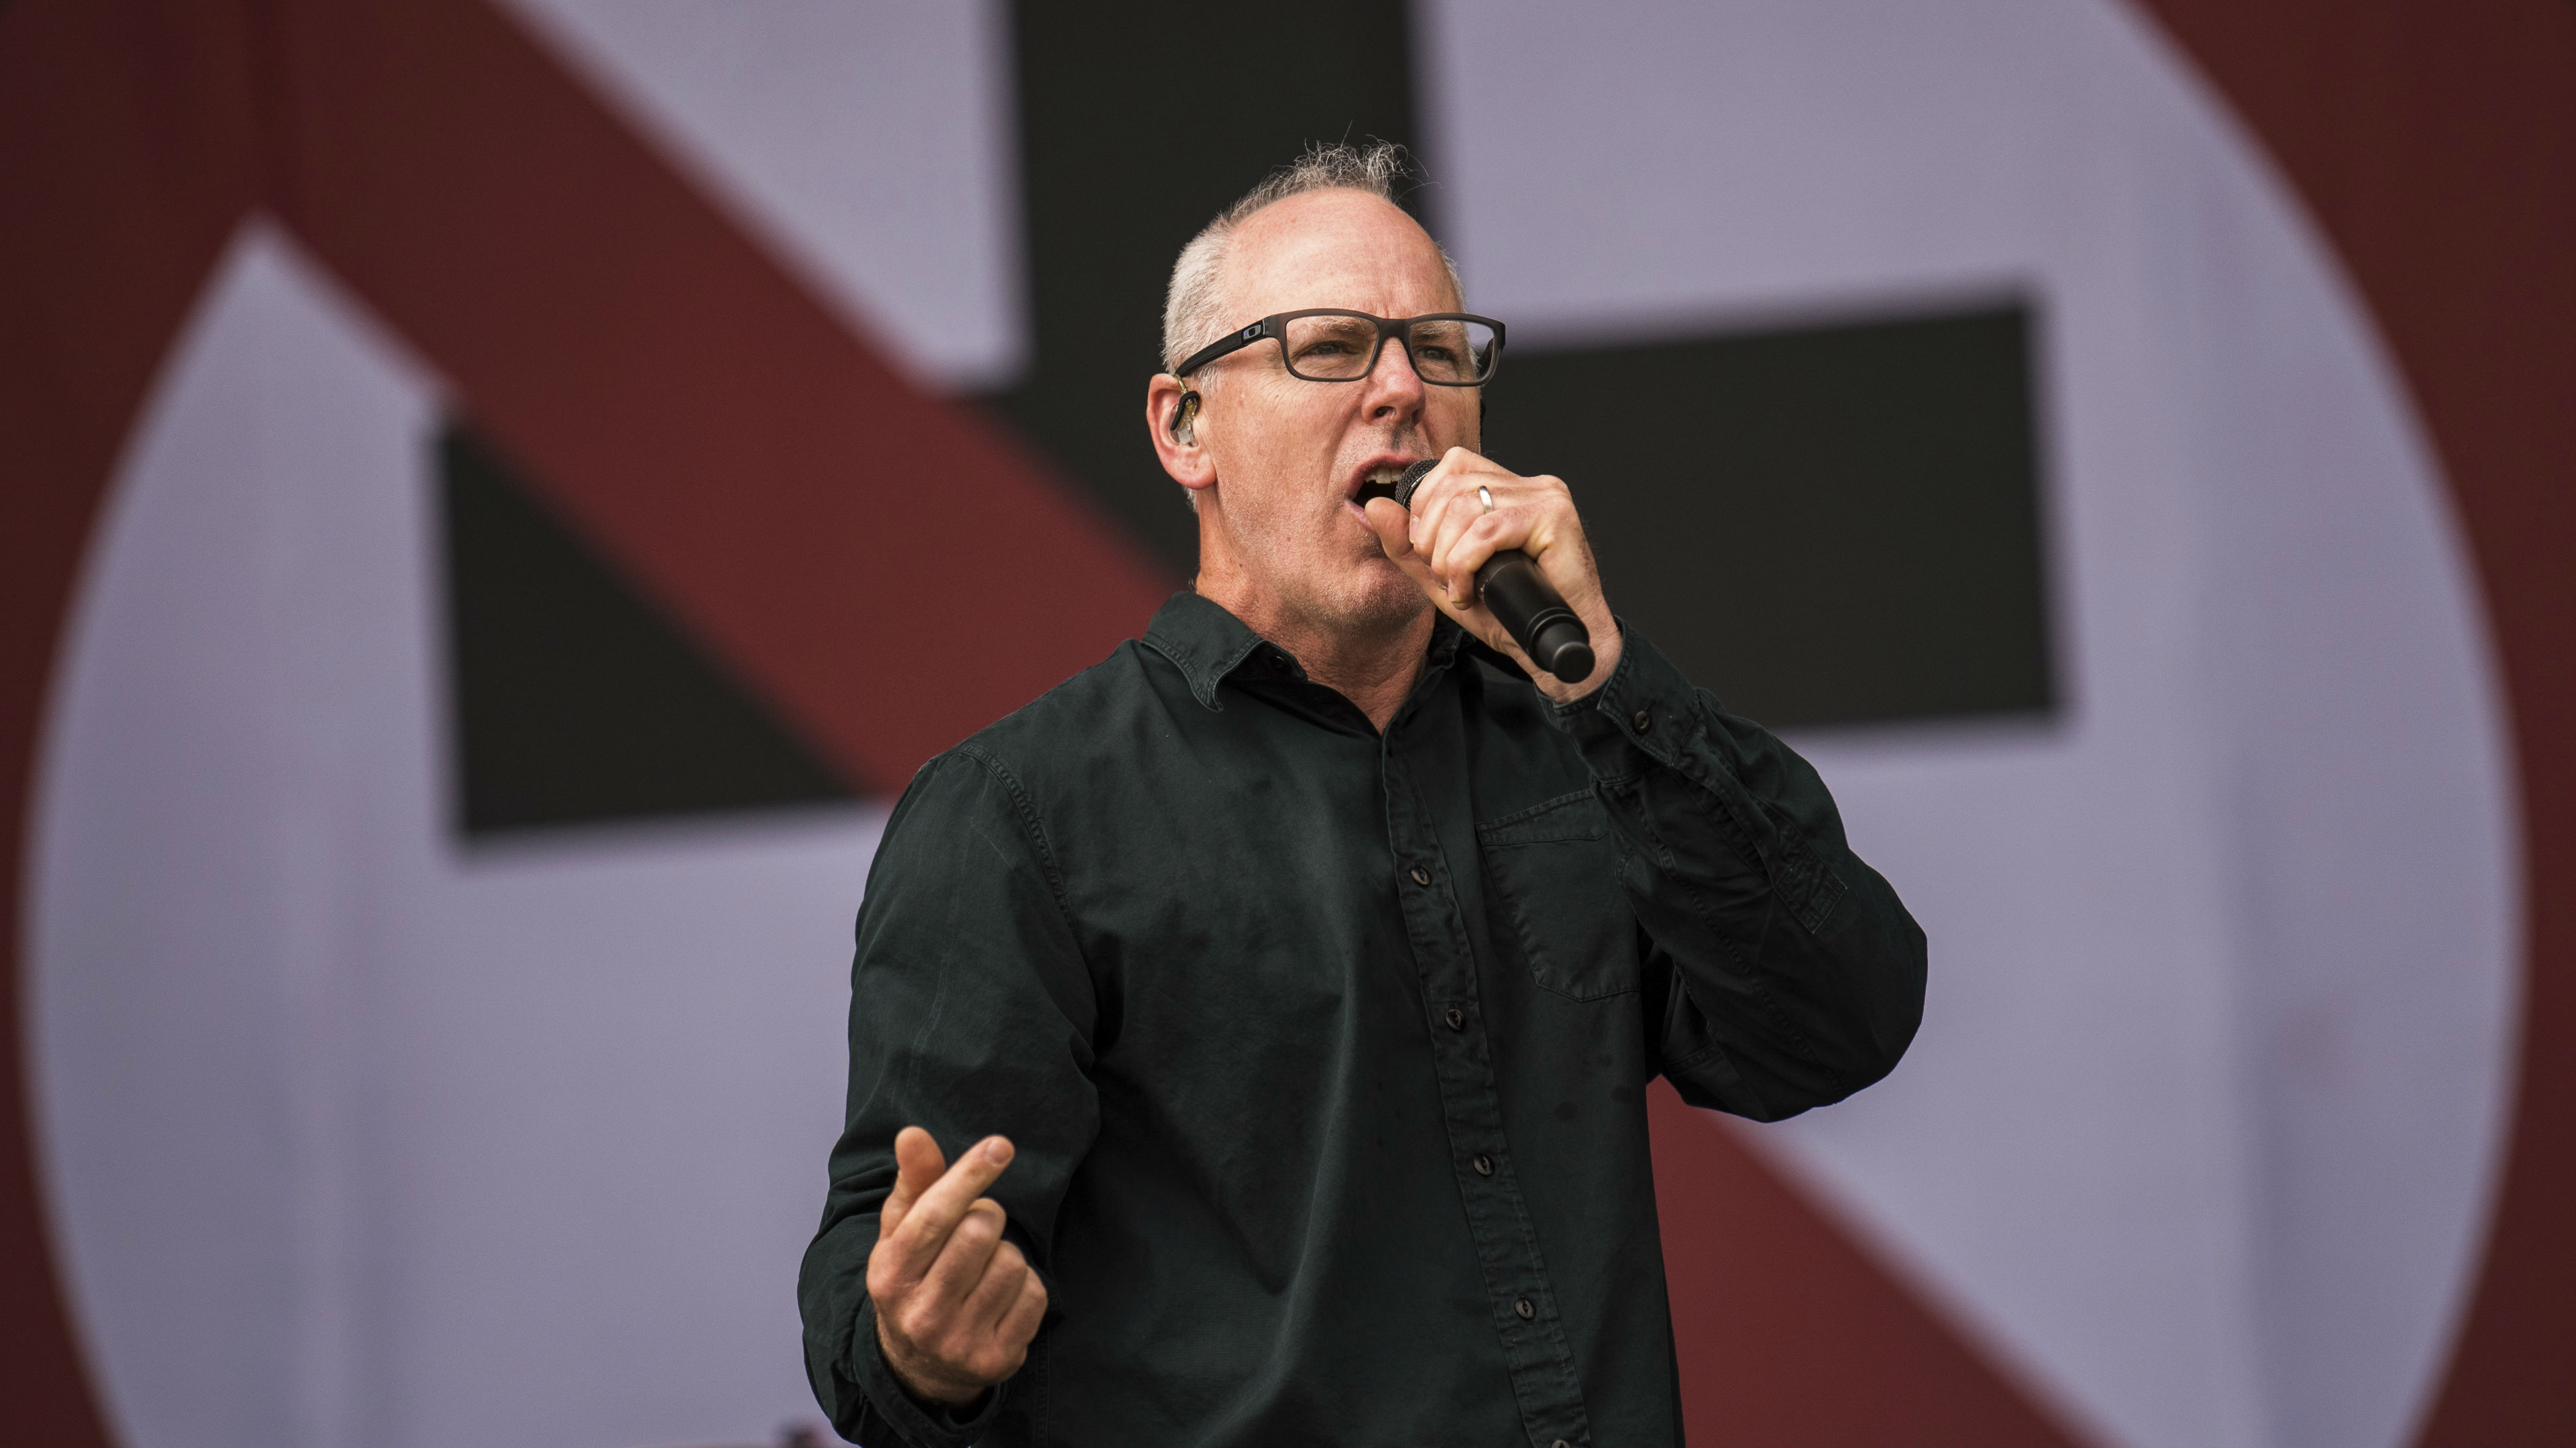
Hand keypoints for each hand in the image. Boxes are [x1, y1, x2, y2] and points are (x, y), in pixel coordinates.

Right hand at [867, 1127, 1048, 1407]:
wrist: (919, 1366)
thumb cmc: (914, 1279)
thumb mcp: (901, 1234)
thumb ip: (912, 1182)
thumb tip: (912, 1133)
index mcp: (890, 1275)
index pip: (934, 1215)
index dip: (970, 1175)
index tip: (999, 1147)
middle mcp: (921, 1314)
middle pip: (980, 1231)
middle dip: (987, 1216)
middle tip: (976, 1229)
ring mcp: (959, 1341)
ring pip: (1012, 1262)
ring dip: (1006, 1253)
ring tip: (984, 1268)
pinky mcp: (997, 1359)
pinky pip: (1035, 1294)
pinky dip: (1026, 1286)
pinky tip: (1001, 1297)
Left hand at [1364, 447, 1623, 701]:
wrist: (1555, 650)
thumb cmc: (1510, 615)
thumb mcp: (1444, 578)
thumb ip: (1408, 546)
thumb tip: (1376, 506)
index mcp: (1509, 489)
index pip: (1451, 466)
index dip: (1425, 506)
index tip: (1428, 552)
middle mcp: (1530, 485)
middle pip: (1453, 484)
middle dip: (1431, 535)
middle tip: (1442, 574)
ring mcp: (1546, 498)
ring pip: (1467, 507)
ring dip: (1447, 555)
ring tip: (1459, 587)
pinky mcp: (1555, 519)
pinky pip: (1488, 530)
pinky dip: (1465, 564)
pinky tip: (1470, 590)